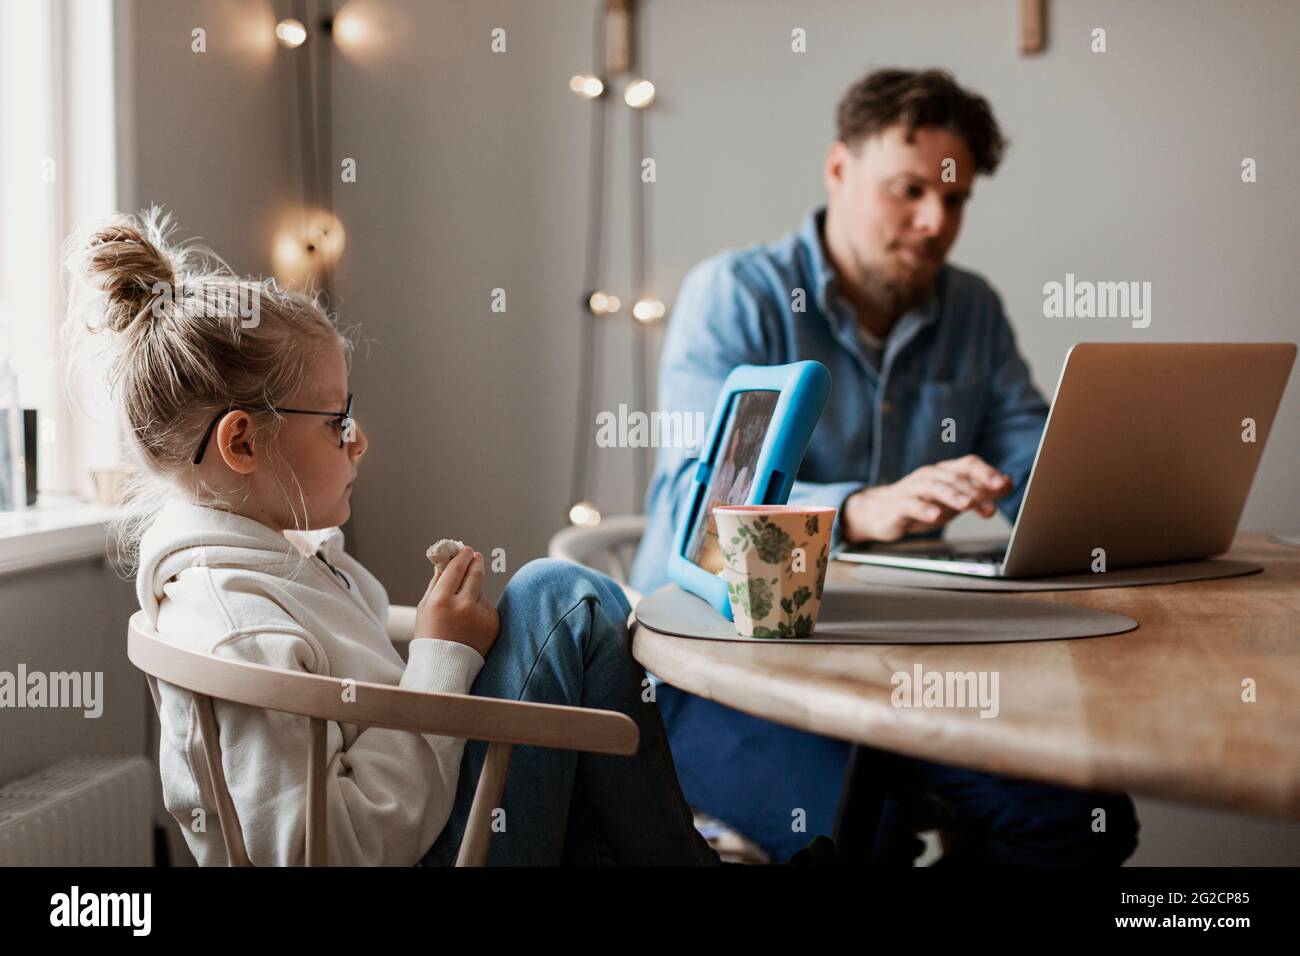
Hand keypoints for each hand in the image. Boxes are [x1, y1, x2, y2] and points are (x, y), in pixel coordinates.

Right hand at [413, 546, 499, 658]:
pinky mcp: (493, 624)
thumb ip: (436, 582)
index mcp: (441, 600)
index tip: (465, 550)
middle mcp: (463, 606)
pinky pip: (487, 607)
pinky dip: (480, 609)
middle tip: (475, 556)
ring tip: (461, 607)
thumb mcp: (425, 608)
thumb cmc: (429, 636)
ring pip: (481, 591)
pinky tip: (469, 623)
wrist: (444, 668)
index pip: (456, 569)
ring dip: (474, 590)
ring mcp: (481, 615)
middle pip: (476, 573)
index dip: (462, 556)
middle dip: (475, 563)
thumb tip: (444, 561)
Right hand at [841, 454, 1012, 543]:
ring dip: (953, 495)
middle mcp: (929, 476)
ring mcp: (912, 489)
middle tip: (990, 507)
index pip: (968, 465)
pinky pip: (910, 505)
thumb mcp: (953, 499)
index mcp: (945, 472)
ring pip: (934, 487)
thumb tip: (1009, 482)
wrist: (880, 513)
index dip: (986, 472)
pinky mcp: (897, 505)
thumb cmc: (921, 504)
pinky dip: (923, 509)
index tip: (1003, 485)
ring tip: (966, 505)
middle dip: (975, 491)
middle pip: (954, 478)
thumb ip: (980, 490)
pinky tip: (935, 516)